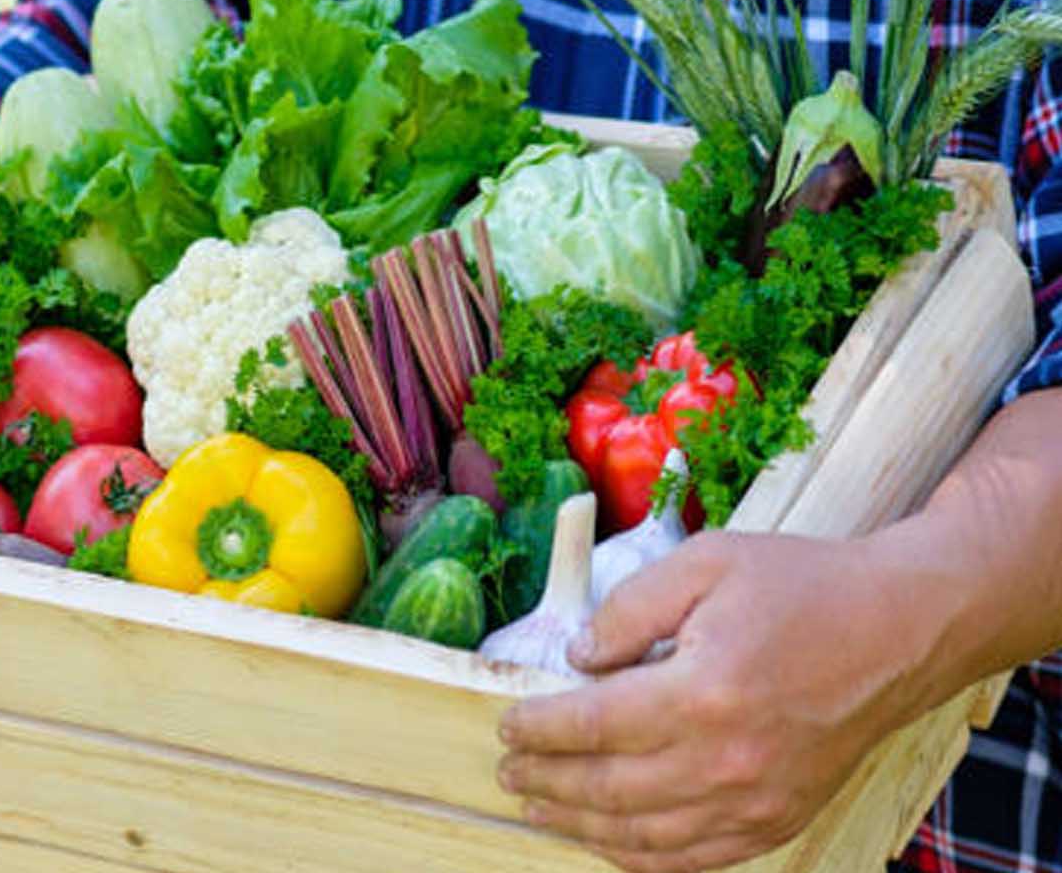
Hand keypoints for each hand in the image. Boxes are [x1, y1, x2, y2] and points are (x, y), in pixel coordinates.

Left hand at [496, 531, 931, 871]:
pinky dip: (643, 859)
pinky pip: (696, 858)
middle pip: (607, 788)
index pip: (592, 725)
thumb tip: (577, 658)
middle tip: (508, 770)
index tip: (507, 725)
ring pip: (644, 836)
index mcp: (701, 692)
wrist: (899, 629)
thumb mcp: (705, 563)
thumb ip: (628, 609)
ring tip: (541, 808)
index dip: (540, 730)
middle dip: (547, 781)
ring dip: (581, 826)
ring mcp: (755, 800)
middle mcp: (725, 760)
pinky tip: (609, 843)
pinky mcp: (779, 819)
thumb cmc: (801, 586)